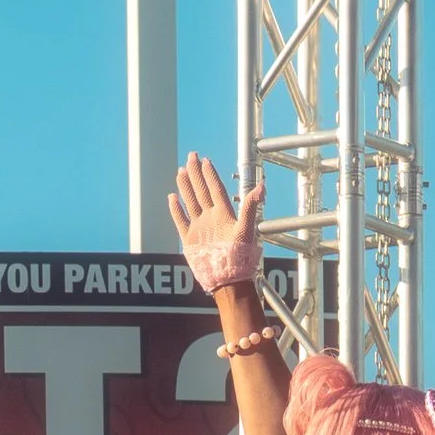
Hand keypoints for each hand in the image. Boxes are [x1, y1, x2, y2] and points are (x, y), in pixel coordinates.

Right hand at [168, 155, 261, 295]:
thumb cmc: (240, 258)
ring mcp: (199, 227)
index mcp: (224, 214)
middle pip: (201, 190)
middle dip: (196, 173)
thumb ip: (250, 207)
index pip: (216, 189)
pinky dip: (176, 209)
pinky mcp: (189, 239)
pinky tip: (172, 197)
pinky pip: (181, 220)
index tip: (206, 160)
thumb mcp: (246, 229)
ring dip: (186, 186)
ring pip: (191, 201)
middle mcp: (211, 218)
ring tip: (181, 171)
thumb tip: (262, 186)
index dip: (211, 174)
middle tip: (191, 155)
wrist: (226, 279)